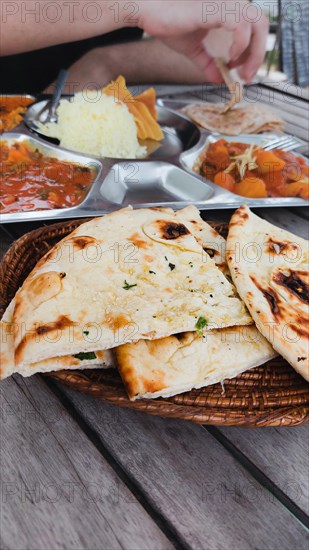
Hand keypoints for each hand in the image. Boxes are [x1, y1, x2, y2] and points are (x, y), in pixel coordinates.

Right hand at [136, 0, 268, 82]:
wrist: (149, 12)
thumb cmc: (167, 23)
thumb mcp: (193, 49)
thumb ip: (207, 62)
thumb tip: (216, 79)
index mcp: (227, 11)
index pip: (255, 27)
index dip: (255, 51)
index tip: (244, 71)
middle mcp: (230, 4)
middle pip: (262, 25)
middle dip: (259, 54)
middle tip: (248, 75)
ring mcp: (225, 4)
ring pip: (257, 23)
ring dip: (253, 51)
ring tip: (238, 68)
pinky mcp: (216, 9)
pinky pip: (240, 24)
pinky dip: (240, 44)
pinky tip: (230, 57)